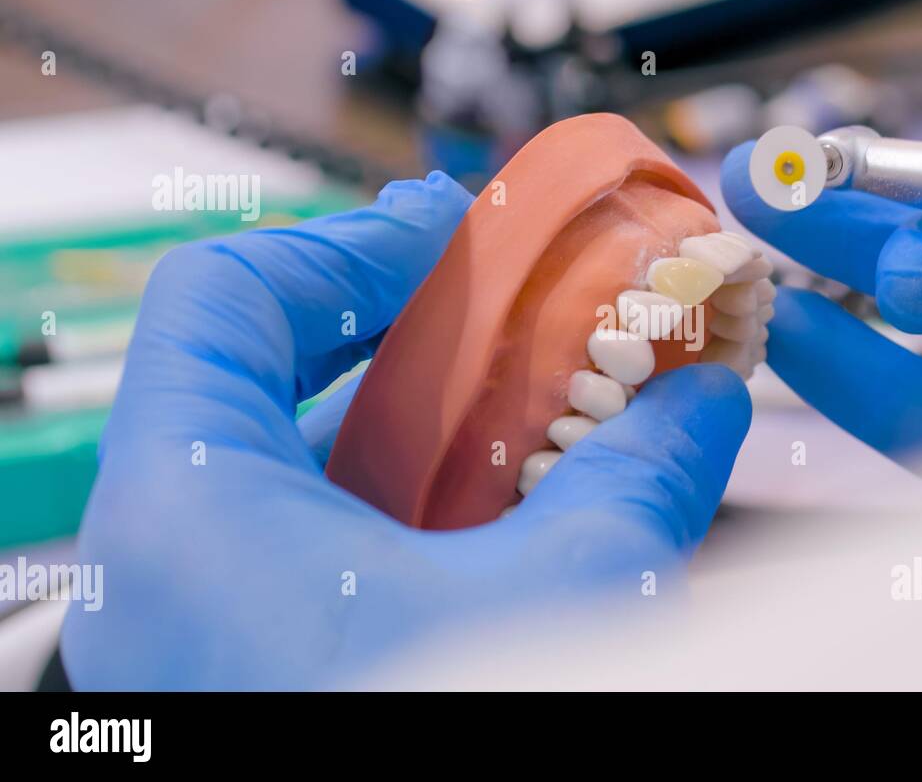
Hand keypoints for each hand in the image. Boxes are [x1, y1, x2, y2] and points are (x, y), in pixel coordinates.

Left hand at [61, 173, 750, 688]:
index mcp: (192, 506)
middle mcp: (178, 557)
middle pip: (283, 377)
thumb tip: (701, 405)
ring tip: (546, 418)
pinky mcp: (269, 659)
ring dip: (439, 436)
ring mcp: (215, 618)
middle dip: (423, 342)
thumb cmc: (420, 742)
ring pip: (317, 474)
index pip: (229, 296)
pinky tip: (518, 522)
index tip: (452, 235)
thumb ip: (643, 480)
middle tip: (523, 316)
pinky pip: (335, 550)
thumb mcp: (565, 600)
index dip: (350, 241)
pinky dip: (428, 517)